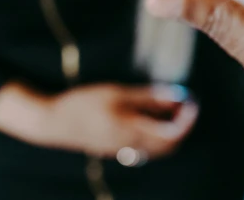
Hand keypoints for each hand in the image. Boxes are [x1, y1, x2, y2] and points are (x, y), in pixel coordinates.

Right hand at [0, 82, 197, 158]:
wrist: (50, 121)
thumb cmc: (83, 103)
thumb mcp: (118, 93)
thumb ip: (148, 97)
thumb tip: (176, 95)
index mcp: (132, 133)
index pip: (172, 136)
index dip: (187, 120)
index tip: (193, 102)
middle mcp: (130, 146)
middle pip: (168, 145)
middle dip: (182, 126)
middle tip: (186, 104)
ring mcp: (121, 149)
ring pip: (157, 147)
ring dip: (170, 130)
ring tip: (171, 106)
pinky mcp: (114, 147)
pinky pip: (144, 146)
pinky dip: (156, 132)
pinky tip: (151, 113)